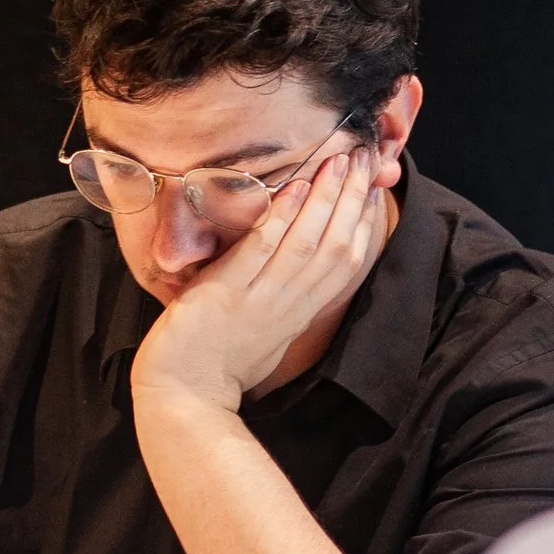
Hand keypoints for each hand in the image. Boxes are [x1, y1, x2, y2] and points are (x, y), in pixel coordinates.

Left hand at [130, 145, 397, 409]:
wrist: (182, 397)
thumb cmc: (218, 367)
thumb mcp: (265, 334)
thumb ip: (283, 302)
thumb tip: (295, 273)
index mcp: (300, 312)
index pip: (347, 263)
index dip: (363, 222)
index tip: (372, 188)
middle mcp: (289, 304)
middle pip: (337, 245)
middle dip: (352, 198)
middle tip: (364, 157)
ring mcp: (260, 299)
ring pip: (308, 243)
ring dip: (326, 199)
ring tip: (339, 160)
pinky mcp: (226, 295)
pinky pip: (261, 252)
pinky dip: (281, 220)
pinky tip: (294, 188)